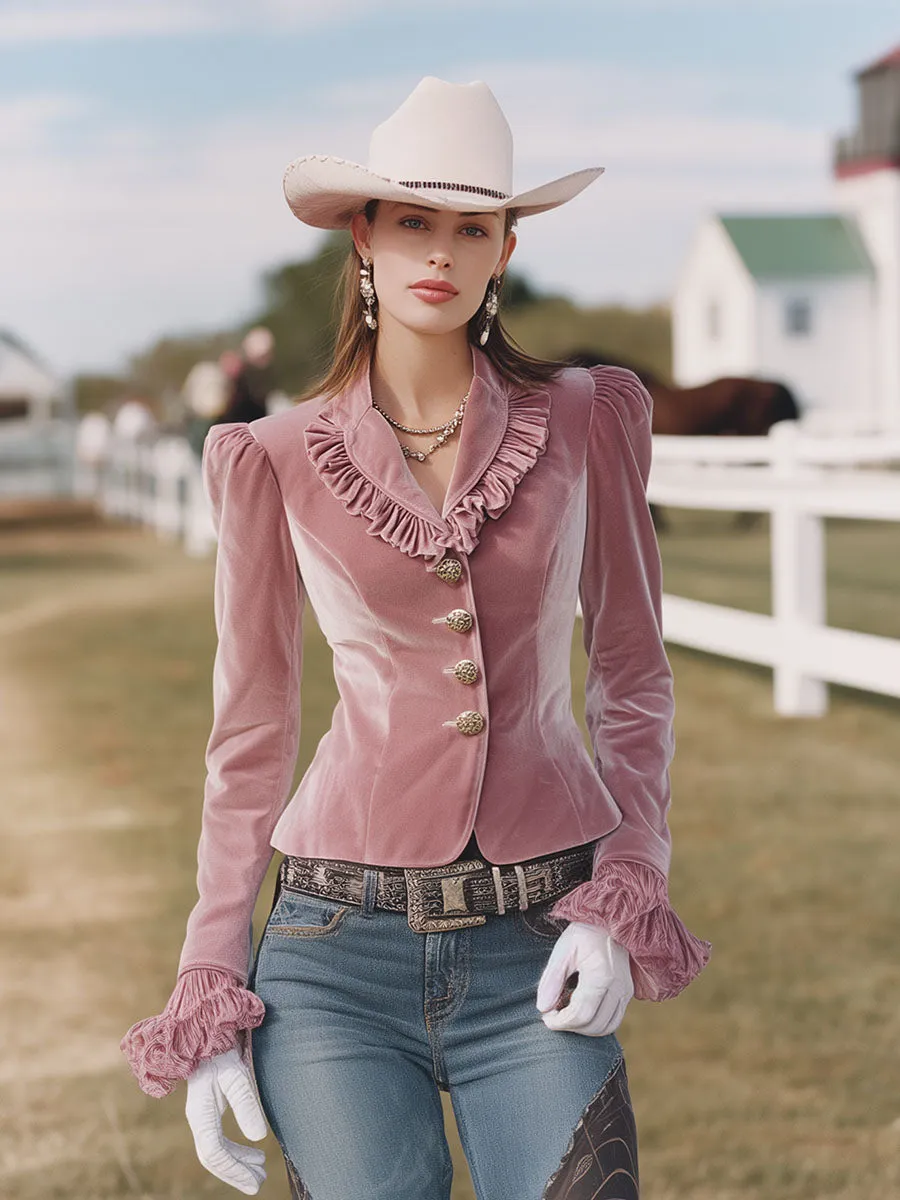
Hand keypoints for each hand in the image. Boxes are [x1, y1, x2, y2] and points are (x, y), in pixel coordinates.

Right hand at [185, 1048, 267, 1194]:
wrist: (208, 1027)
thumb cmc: (221, 1049)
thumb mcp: (235, 1073)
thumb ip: (246, 1103)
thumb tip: (259, 1136)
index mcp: (200, 1113)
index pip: (214, 1153)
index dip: (234, 1171)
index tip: (255, 1183)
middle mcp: (198, 1117)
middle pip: (213, 1156)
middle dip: (236, 1172)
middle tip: (260, 1181)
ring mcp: (202, 1113)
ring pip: (216, 1149)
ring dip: (238, 1161)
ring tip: (261, 1167)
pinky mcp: (209, 1107)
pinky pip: (219, 1137)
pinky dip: (235, 1148)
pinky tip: (253, 1147)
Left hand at [535, 920, 634, 1035]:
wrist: (610, 920)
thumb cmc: (584, 933)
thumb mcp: (563, 950)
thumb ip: (551, 979)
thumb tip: (542, 1008)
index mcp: (601, 976)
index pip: (580, 1015)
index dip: (560, 1022)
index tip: (545, 1017)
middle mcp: (618, 987)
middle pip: (593, 1026)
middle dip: (570, 1027)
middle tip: (553, 1016)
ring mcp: (626, 991)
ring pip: (606, 1028)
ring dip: (584, 1028)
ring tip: (566, 1015)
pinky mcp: (628, 993)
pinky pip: (614, 1020)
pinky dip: (596, 1023)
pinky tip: (581, 1011)